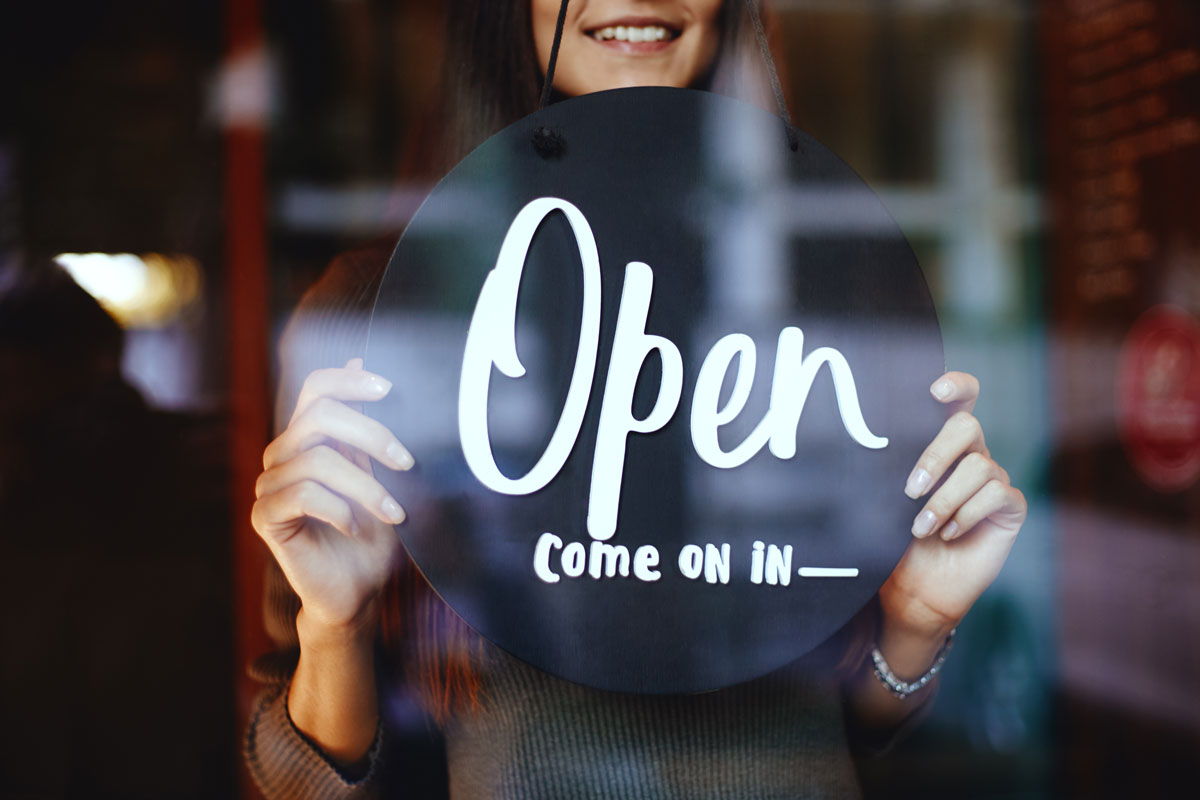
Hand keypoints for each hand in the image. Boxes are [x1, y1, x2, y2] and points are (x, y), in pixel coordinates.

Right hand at [251, 358, 412, 634]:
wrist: (358, 590)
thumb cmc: (372, 533)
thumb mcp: (381, 474)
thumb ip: (369, 429)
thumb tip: (361, 361)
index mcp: (310, 438)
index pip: (316, 388)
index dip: (349, 380)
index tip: (389, 390)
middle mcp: (284, 455)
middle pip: (319, 416)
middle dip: (371, 435)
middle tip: (407, 462)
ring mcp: (270, 485)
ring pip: (318, 461)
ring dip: (367, 487)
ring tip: (394, 513)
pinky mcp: (265, 517)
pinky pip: (303, 494)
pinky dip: (339, 509)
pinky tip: (355, 526)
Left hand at [879, 371, 1027, 641]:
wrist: (915, 586)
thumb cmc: (895, 537)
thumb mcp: (884, 498)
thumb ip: (891, 467)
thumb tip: (868, 439)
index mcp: (940, 443)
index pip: (959, 400)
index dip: (956, 385)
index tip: (935, 389)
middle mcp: (971, 454)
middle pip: (967, 426)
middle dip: (936, 454)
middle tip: (910, 489)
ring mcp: (993, 479)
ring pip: (980, 466)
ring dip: (944, 499)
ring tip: (920, 528)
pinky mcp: (1010, 507)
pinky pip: (997, 494)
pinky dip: (967, 514)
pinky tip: (948, 534)